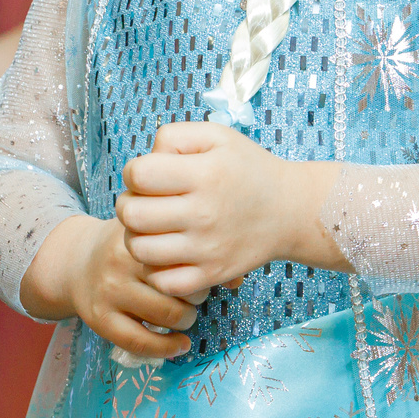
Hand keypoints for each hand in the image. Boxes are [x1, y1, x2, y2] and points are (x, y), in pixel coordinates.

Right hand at [29, 216, 199, 359]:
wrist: (76, 262)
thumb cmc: (126, 249)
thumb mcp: (149, 234)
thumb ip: (187, 247)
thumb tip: (236, 280)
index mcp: (136, 236)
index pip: (183, 257)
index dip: (201, 270)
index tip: (201, 273)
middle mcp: (120, 261)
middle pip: (178, 286)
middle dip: (197, 296)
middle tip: (194, 296)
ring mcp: (108, 292)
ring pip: (166, 315)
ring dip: (186, 320)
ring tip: (186, 316)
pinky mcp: (100, 319)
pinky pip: (141, 342)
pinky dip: (167, 348)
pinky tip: (180, 345)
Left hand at [117, 121, 322, 297]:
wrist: (290, 210)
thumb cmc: (247, 169)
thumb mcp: (215, 135)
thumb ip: (173, 137)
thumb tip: (143, 164)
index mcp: (204, 175)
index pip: (138, 176)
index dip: (134, 172)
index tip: (148, 176)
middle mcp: (204, 213)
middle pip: (132, 215)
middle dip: (128, 204)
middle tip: (144, 203)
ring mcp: (207, 249)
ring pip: (139, 250)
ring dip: (137, 236)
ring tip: (152, 228)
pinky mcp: (211, 275)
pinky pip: (162, 282)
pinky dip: (155, 268)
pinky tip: (166, 252)